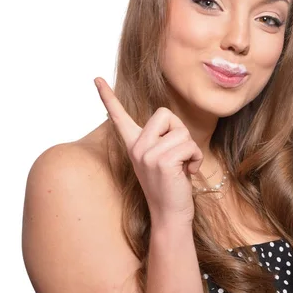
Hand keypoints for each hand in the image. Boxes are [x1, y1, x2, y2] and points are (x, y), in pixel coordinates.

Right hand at [94, 77, 202, 224]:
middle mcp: (136, 147)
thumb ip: (163, 139)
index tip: (97, 79)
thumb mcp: (163, 157)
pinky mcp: (161, 161)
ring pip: (182, 132)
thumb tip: (172, 122)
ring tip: (183, 167)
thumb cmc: (172, 184)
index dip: (108, 97)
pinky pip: (189, 146)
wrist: (170, 214)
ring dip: (191, 149)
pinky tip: (187, 173)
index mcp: (134, 144)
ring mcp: (146, 154)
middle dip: (181, 131)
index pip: (119, 116)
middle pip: (166, 113)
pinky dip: (195, 158)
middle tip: (179, 154)